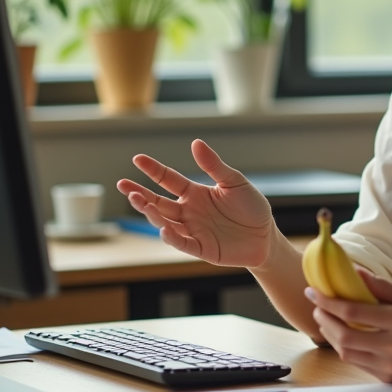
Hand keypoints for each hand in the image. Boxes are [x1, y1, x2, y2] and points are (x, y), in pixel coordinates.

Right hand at [117, 139, 274, 268]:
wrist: (267, 237)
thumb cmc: (251, 207)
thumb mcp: (234, 182)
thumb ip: (214, 166)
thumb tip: (196, 143)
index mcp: (195, 193)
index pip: (168, 179)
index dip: (153, 170)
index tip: (137, 159)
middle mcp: (188, 211)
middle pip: (158, 202)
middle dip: (140, 194)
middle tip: (124, 186)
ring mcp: (192, 230)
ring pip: (165, 222)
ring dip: (151, 213)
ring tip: (139, 201)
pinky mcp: (201, 248)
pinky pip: (182, 243)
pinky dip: (171, 237)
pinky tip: (163, 228)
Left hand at [306, 270, 391, 382]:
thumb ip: (382, 286)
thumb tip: (353, 274)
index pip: (354, 313)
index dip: (329, 302)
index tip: (313, 291)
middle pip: (345, 336)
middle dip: (325, 319)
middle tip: (316, 305)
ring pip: (347, 353)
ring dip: (331, 335)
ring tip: (325, 318)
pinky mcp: (390, 377)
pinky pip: (358, 363)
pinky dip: (345, 348)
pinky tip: (341, 333)